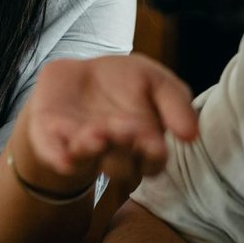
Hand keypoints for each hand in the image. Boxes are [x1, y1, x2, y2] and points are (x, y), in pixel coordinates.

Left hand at [19, 54, 198, 190]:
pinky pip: (53, 154)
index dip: (152, 154)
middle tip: (122, 128)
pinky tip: (63, 158)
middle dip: (122, 147)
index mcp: (143, 144)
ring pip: (88, 160)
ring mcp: (81, 149)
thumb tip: (191, 134)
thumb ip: (176, 101)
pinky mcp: (52, 142)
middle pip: (122, 165)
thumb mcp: (156, 80)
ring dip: (91, 150)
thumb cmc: (124, 83)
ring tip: (95, 133)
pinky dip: (58, 157)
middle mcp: (113, 154)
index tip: (152, 141)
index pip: (153, 160)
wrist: (78, 77)